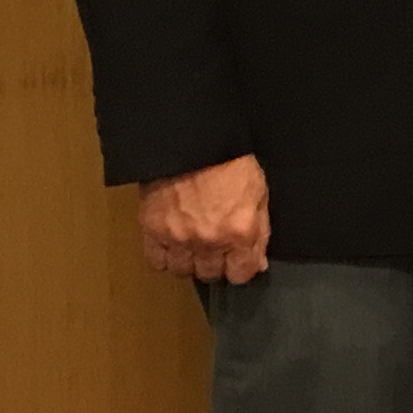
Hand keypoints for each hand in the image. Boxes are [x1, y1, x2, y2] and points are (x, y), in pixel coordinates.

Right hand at [139, 153, 270, 282]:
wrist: (192, 139)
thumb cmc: (229, 160)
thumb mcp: (258, 193)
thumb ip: (259, 232)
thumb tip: (258, 262)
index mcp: (240, 232)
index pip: (241, 274)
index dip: (240, 267)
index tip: (237, 259)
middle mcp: (210, 241)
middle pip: (210, 274)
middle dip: (214, 263)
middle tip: (214, 246)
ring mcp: (179, 237)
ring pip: (182, 271)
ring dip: (188, 260)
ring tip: (192, 243)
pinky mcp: (153, 230)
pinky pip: (156, 261)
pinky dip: (164, 255)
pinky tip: (172, 241)